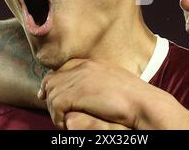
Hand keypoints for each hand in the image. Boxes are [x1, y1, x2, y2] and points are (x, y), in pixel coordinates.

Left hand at [38, 59, 188, 128]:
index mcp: (90, 62)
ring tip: (64, 122)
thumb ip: (91, 81)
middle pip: (52, 80)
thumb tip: (74, 89)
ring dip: (55, 111)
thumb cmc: (131, 98)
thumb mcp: (109, 82)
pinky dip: (58, 118)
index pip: (61, 69)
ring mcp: (80, 78)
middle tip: (56, 114)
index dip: (52, 82)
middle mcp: (83, 67)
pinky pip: (57, 106)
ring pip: (52, 95)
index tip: (46, 95)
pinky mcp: (78, 93)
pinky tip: (66, 125)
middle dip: (50, 98)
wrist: (142, 103)